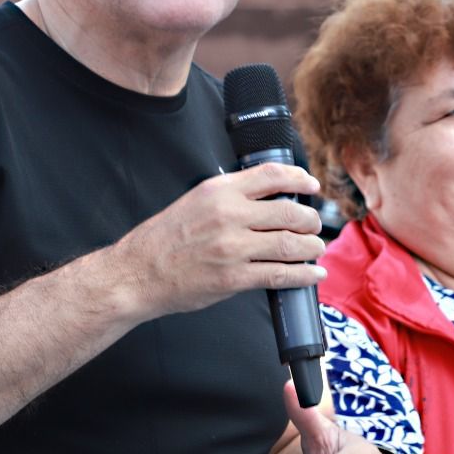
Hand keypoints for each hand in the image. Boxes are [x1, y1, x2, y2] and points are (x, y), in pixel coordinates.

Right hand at [113, 163, 325, 317]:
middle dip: (311, 220)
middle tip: (315, 225)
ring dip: (311, 247)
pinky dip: (303, 274)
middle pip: (289, 212)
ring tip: (316, 248)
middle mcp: (228, 215)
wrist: (137, 273)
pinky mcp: (233, 278)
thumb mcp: (195, 201)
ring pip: (290, 244)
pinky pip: (279, 274)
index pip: (271, 175)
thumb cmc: (164, 239)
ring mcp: (232, 248)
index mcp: (219, 191)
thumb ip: (230, 197)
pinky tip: (313, 273)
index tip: (311, 186)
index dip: (299, 179)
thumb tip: (269, 198)